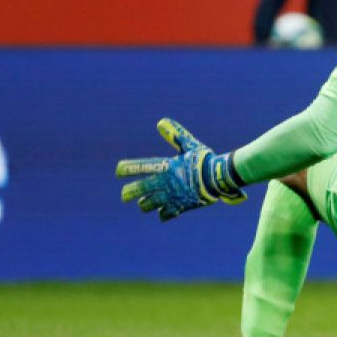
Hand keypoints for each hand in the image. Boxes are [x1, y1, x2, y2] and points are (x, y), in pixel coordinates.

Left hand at [116, 118, 245, 220]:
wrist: (218, 178)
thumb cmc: (204, 160)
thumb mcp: (190, 145)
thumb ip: (175, 135)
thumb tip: (161, 122)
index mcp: (165, 167)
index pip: (141, 167)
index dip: (127, 169)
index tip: (118, 171)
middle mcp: (165, 182)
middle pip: (140, 189)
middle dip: (130, 193)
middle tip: (124, 196)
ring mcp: (172, 196)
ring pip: (150, 204)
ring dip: (145, 204)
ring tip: (143, 204)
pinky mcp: (181, 206)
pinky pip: (167, 214)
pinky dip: (163, 214)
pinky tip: (161, 213)